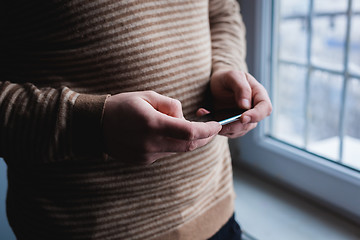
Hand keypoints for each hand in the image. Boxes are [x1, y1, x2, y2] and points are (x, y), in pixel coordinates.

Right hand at [102, 91, 221, 164]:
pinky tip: (167, 134)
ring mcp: (147, 155)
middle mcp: (151, 143)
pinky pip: (165, 153)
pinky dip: (173, 145)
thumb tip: (183, 117)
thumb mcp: (147, 96)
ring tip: (189, 128)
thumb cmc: (121, 106)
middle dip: (204, 138)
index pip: (189, 132)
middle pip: (188, 145)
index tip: (217, 124)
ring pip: (178, 150)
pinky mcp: (143, 160)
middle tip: (212, 129)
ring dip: (188, 141)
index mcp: (152, 124)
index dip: (207, 130)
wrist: (95, 125)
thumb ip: (170, 105)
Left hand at [209, 70, 271, 137]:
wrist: (215, 85)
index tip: (243, 118)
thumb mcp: (232, 76)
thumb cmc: (225, 78)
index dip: (256, 115)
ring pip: (240, 130)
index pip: (265, 108)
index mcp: (258, 95)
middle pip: (252, 123)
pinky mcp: (234, 125)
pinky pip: (229, 132)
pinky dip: (218, 128)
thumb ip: (241, 88)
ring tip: (213, 119)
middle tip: (222, 123)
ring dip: (226, 128)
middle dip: (236, 126)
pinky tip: (209, 118)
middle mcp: (254, 109)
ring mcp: (244, 118)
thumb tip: (246, 106)